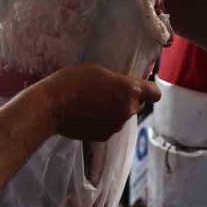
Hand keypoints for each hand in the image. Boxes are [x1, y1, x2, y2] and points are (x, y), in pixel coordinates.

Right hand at [33, 64, 160, 141]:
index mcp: (130, 90)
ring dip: (114, 111)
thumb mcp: (98, 70)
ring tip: (93, 104)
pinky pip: (110, 126)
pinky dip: (103, 122)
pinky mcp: (104, 136)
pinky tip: (87, 115)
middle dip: (127, 99)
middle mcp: (128, 110)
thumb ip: (117, 80)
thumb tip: (122, 89)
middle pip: (138, 104)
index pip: (155, 93)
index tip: (136, 86)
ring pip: (123, 116)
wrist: (51, 106)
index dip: (147, 89)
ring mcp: (117, 126)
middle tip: (108, 93)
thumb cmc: (72, 80)